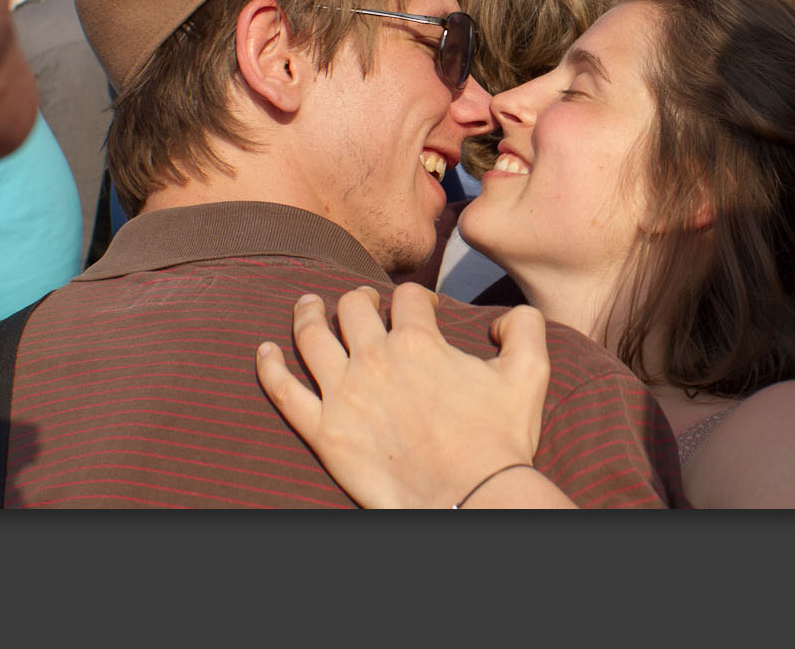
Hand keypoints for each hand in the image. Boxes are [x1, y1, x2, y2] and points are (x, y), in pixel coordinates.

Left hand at [255, 282, 551, 508]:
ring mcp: (342, 394)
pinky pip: (282, 390)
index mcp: (419, 340)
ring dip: (306, 313)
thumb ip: (525, 327)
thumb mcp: (530, 373)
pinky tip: (264, 351)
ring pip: (310, 337)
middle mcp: (374, 358)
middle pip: (352, 307)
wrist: (470, 497)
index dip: (417, 298)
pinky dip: (268, 365)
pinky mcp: (322, 431)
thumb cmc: (499, 440)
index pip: (408, 298)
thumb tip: (501, 321)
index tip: (423, 309)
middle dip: (359, 297)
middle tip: (362, 301)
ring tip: (306, 304)